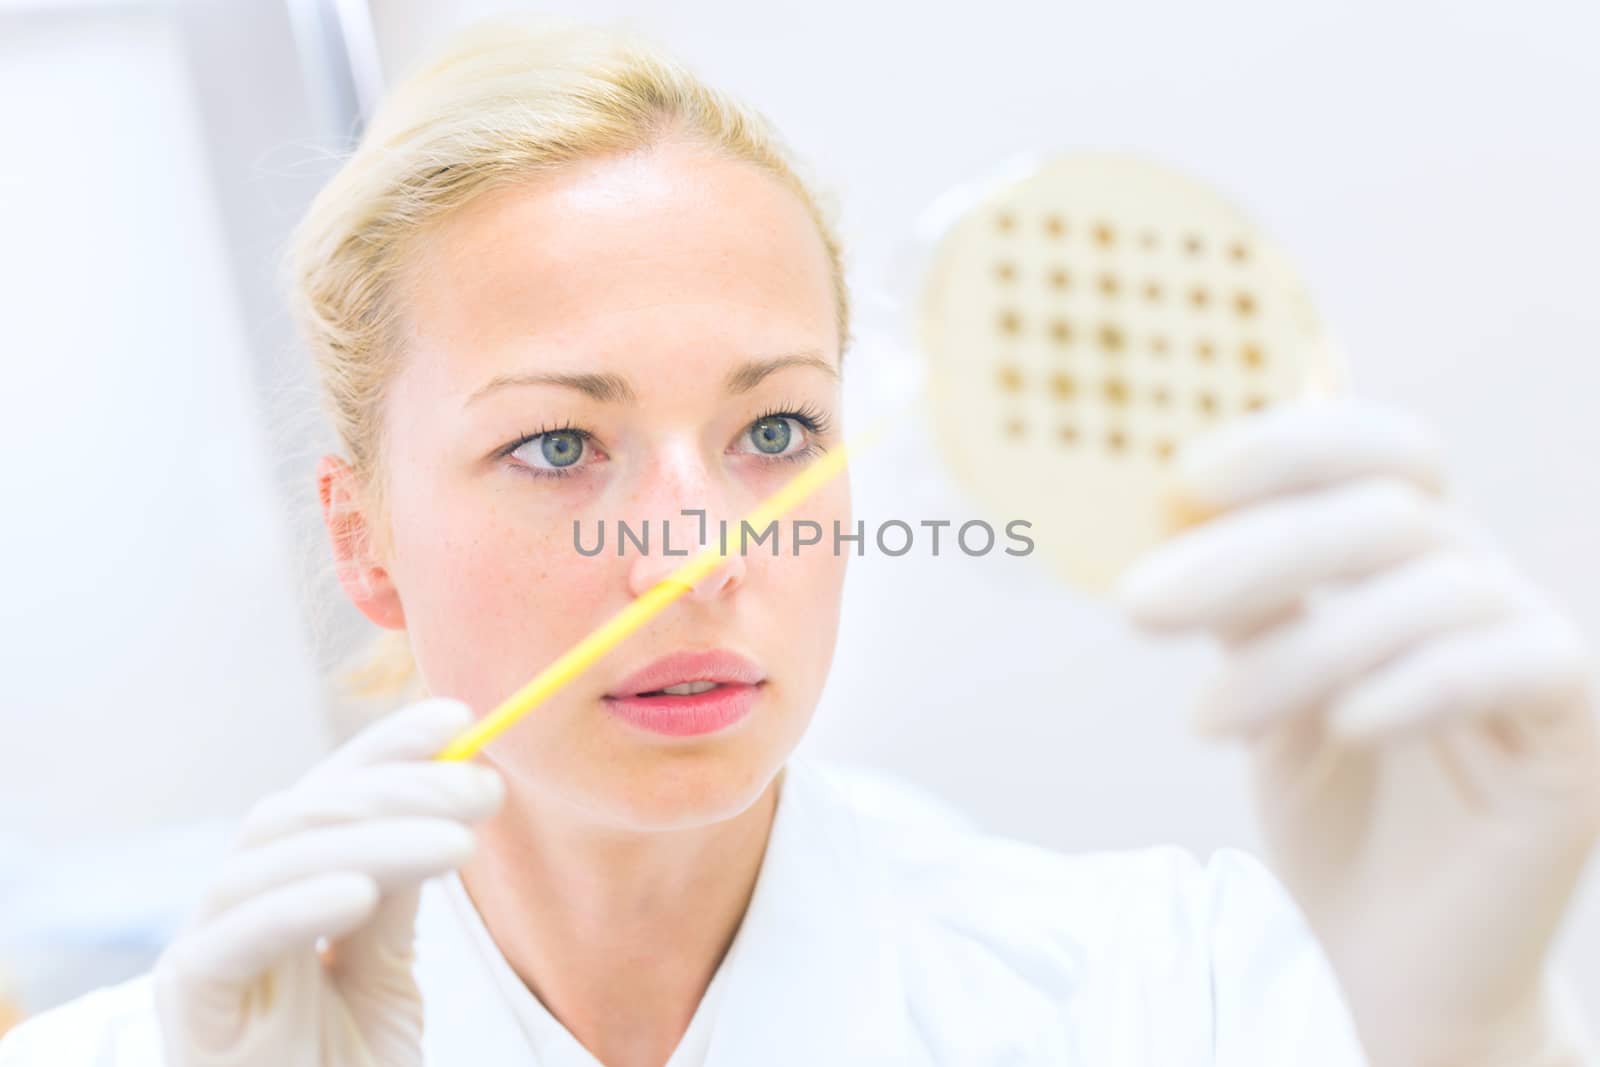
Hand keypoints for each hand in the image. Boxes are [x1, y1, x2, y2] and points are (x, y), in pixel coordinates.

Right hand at [152, 698, 503, 1066]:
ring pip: (271, 855)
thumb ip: (399, 891)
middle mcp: (239, 906)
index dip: (386, 747)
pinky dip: (296, 903)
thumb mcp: (387, 977)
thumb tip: (449, 796)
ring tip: (457, 844)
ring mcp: (208, 950)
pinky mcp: (191, 1002)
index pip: (329, 791)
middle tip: (481, 790)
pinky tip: (360, 894)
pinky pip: (232, 937)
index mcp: (286, 888)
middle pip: (301, 811)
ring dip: (370, 835)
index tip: (459, 717)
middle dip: (395, 788)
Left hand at [1116, 399, 1599, 1066]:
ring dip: (1299, 654)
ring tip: (1206, 722)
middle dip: (1252, 550)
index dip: (1295, 442)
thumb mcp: (1265, 689)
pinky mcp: (1577, 734)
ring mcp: (1542, 653)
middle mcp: (1486, 589)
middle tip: (1141, 604)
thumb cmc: (1334, 813)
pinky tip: (1339, 728)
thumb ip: (1243, 601)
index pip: (1384, 452)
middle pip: (1389, 513)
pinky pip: (1507, 669)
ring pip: (1430, 593)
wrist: (1395, 961)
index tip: (1184, 473)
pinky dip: (1412, 685)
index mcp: (1416, 563)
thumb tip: (1167, 511)